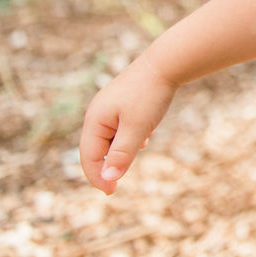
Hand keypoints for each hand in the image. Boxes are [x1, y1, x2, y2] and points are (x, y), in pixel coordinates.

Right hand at [79, 53, 177, 194]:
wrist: (166, 64)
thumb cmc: (150, 95)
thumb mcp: (136, 128)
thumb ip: (122, 154)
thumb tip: (108, 177)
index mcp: (94, 120)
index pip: (89, 157)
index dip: (98, 177)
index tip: (111, 193)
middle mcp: (97, 113)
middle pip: (96, 149)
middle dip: (107, 166)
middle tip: (116, 186)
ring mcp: (109, 107)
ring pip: (110, 138)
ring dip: (121, 149)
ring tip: (140, 147)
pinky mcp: (123, 102)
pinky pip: (121, 127)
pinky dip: (131, 136)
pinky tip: (146, 135)